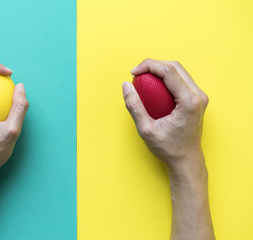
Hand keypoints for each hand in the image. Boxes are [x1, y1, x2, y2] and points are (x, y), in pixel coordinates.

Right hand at [122, 59, 208, 174]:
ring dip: (159, 69)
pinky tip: (152, 85)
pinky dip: (165, 77)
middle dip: (153, 65)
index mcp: (189, 101)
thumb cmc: (169, 148)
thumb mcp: (146, 130)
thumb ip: (134, 107)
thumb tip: (125, 86)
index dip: (148, 66)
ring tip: (142, 77)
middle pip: (175, 67)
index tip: (133, 72)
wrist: (186, 160)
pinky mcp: (196, 99)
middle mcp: (198, 96)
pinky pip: (180, 79)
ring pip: (179, 71)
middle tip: (136, 73)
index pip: (169, 71)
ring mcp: (199, 97)